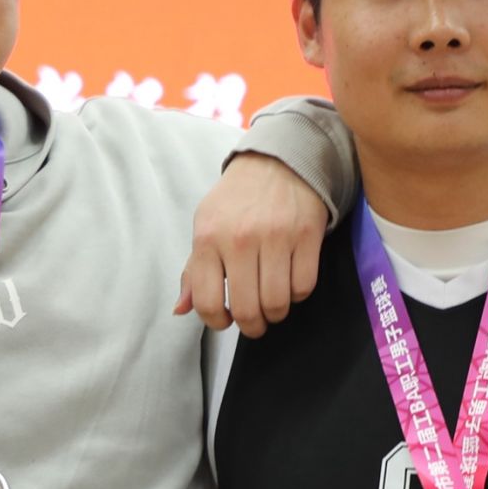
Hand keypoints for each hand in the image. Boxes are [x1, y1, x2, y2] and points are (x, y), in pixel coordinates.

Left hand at [175, 153, 326, 335]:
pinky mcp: (307, 235)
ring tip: (272, 304)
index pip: (207, 302)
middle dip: (252, 326)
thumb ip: (193, 270)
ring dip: (276, 313)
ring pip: (278, 303)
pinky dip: (297, 294)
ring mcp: (276, 237)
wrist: (276, 162)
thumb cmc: (235, 201)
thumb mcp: (205, 226)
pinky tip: (289, 282)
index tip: (225, 320)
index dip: (216, 322)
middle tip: (254, 322)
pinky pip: (304, 287)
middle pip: (248, 310)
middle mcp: (240, 239)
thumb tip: (181, 309)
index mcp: (208, 238)